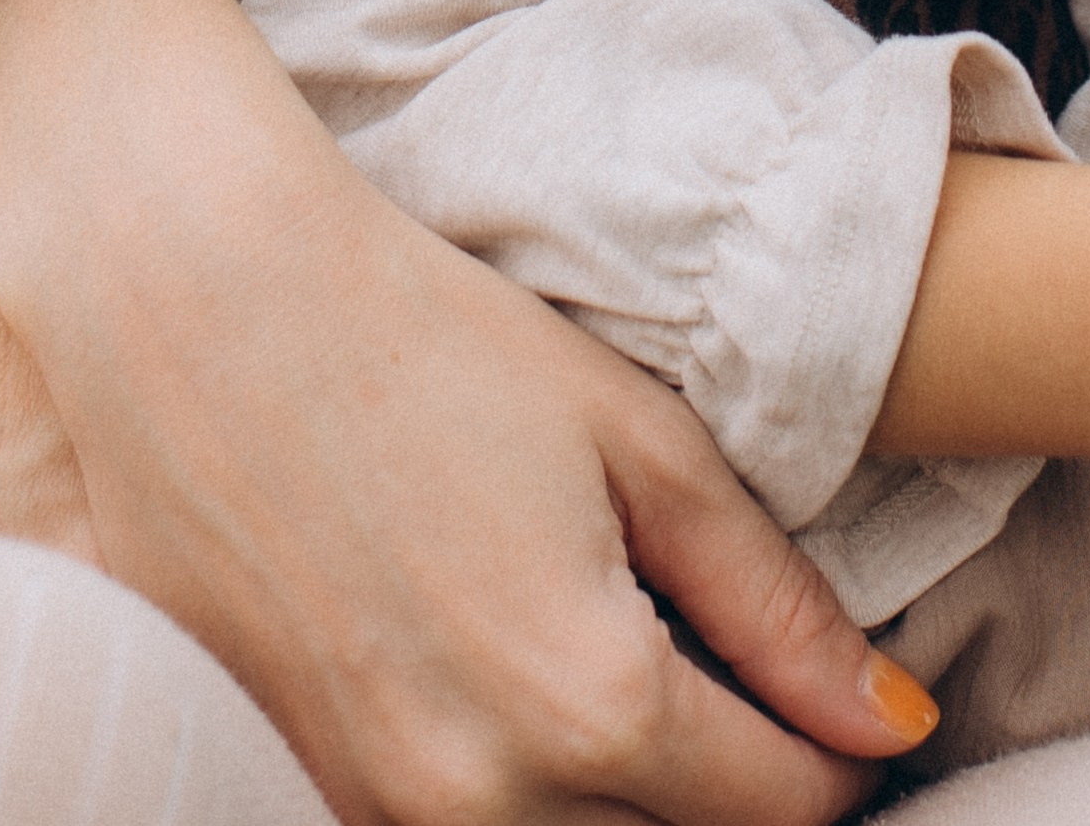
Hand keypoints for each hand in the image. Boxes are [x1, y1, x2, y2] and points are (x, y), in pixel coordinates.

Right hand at [0, 0, 933, 825]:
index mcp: (593, 703)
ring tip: (633, 676)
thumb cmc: (429, 339)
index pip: (786, 808)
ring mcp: (382, 810)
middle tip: (750, 692)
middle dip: (740, 791)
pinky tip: (520, 683)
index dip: (841, 755)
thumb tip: (890, 726)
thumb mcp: (639, 443)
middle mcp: (484, 800)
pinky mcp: (308, 792)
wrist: (199, 313)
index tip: (846, 702)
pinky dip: (523, 793)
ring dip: (630, 802)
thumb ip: (775, 605)